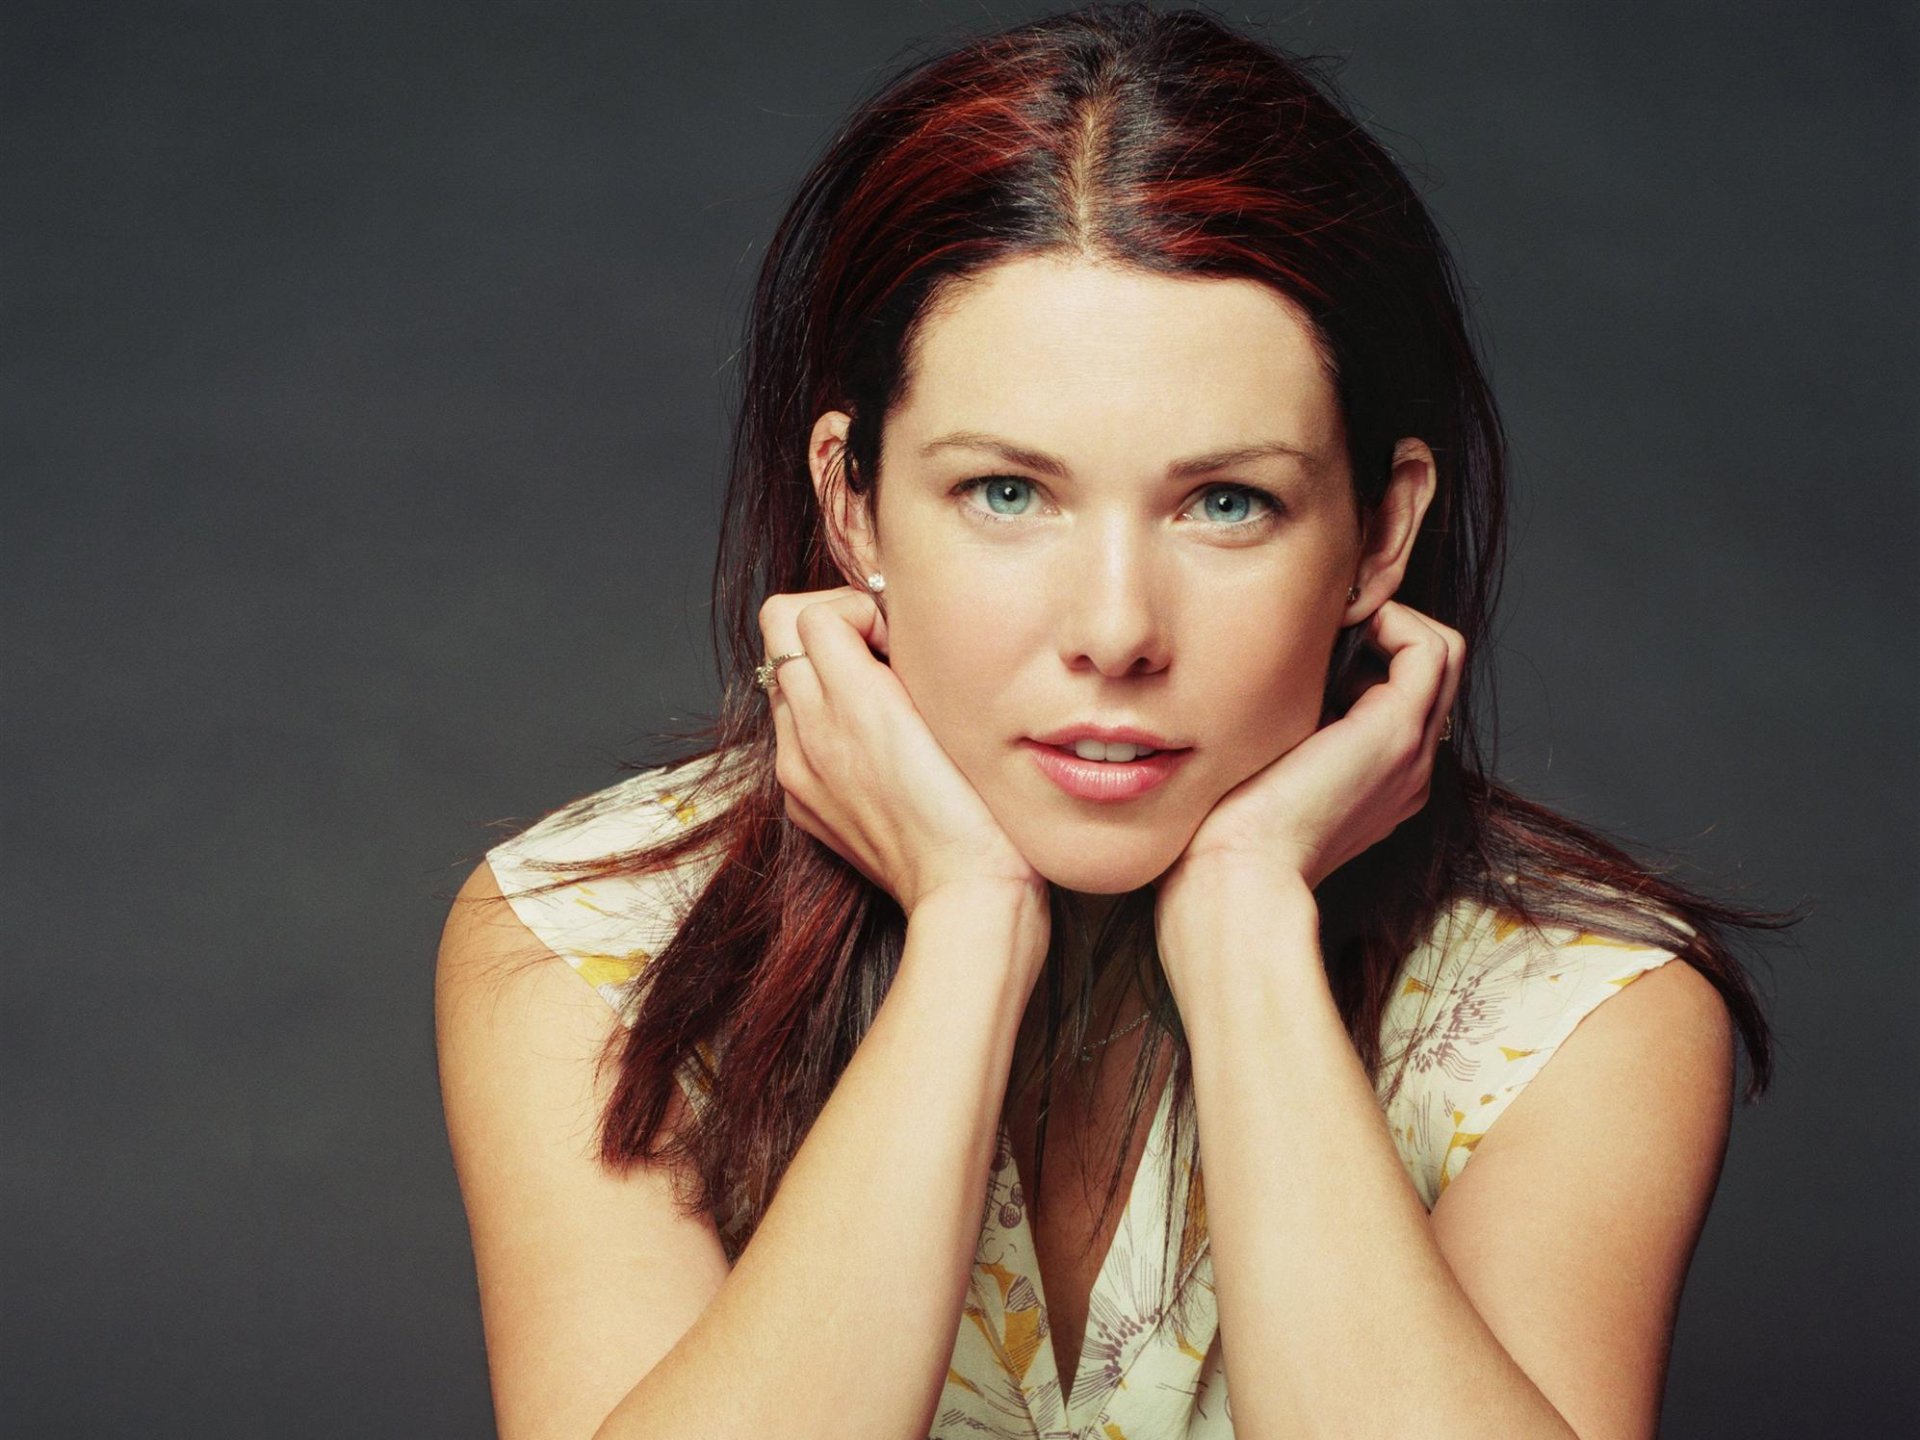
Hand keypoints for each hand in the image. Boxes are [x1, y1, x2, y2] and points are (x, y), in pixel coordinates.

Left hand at [759, 585, 1046, 919]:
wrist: (967, 898)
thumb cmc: (984, 809)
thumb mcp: (953, 712)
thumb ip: (905, 658)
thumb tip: (882, 627)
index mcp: (853, 704)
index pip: (812, 612)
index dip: (861, 612)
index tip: (899, 641)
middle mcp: (810, 735)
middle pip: (779, 633)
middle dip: (829, 628)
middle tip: (880, 652)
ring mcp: (801, 773)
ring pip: (784, 684)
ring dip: (824, 676)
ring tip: (881, 702)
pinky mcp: (804, 805)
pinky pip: (793, 738)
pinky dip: (822, 726)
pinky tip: (875, 751)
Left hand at [1156, 600, 1464, 906]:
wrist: (1238, 874)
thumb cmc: (1227, 834)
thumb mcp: (1261, 770)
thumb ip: (1281, 731)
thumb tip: (1265, 677)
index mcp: (1379, 780)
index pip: (1402, 694)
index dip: (1367, 655)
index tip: (1311, 647)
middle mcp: (1407, 766)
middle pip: (1431, 669)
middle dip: (1384, 627)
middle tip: (1327, 623)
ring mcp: (1410, 750)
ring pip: (1441, 653)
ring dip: (1392, 618)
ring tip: (1334, 622)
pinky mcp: (1395, 731)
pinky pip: (1430, 648)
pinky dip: (1393, 619)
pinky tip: (1339, 627)